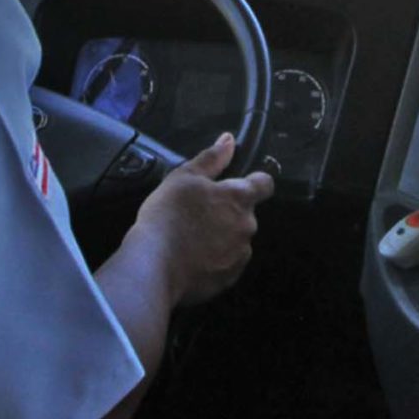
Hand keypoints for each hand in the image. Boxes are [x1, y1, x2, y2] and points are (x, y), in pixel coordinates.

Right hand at [127, 132, 274, 305]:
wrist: (154, 263)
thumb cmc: (168, 214)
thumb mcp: (185, 177)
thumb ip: (211, 158)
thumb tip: (228, 140)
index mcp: (239, 198)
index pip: (264, 184)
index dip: (255, 181)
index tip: (241, 183)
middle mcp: (247, 226)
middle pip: (246, 214)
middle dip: (229, 212)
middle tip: (200, 213)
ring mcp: (240, 255)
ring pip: (237, 240)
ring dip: (223, 237)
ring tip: (193, 238)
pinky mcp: (229, 279)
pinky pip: (227, 264)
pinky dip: (216, 260)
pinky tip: (193, 258)